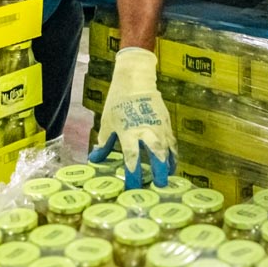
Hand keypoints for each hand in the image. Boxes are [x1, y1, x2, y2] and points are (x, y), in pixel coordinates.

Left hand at [90, 47, 175, 187]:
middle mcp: (146, 130)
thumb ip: (104, 143)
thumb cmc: (118, 101)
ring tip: (168, 177)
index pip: (132, 158)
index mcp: (129, 132)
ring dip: (169, 164)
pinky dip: (172, 153)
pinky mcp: (166, 121)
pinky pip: (172, 141)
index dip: (133, 174)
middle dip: (159, 171)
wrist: (136, 79)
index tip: (133, 187)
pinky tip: (171, 161)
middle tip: (159, 186)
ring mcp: (159, 125)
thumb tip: (95, 160)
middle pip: (156, 154)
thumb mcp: (107, 122)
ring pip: (168, 148)